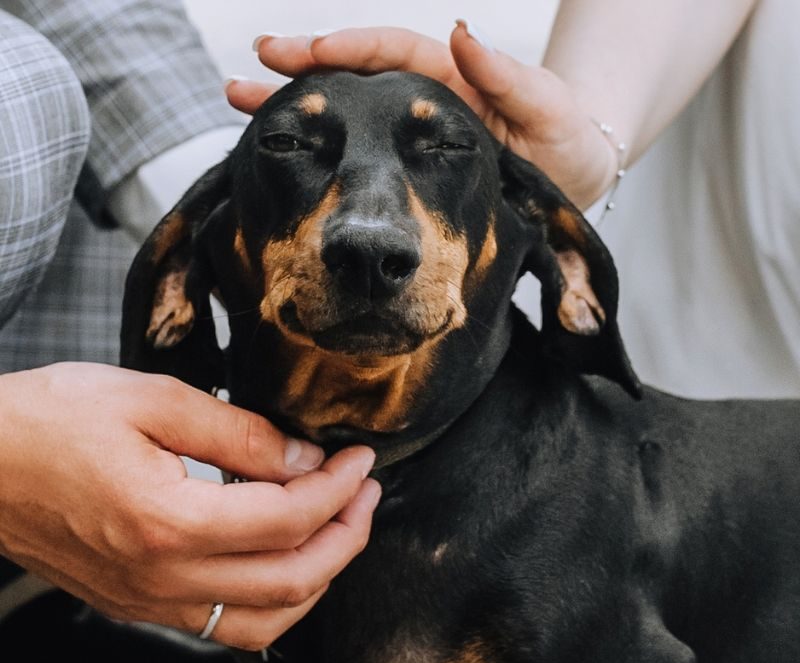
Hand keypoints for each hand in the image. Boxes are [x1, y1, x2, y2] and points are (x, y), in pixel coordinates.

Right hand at [0, 363, 379, 650]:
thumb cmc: (50, 420)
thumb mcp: (151, 400)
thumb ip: (238, 434)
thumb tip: (303, 460)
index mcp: (167, 520)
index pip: (289, 518)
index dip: (339, 487)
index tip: (361, 459)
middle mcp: (162, 577)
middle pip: (292, 578)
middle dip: (347, 533)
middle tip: (367, 491)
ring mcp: (149, 602)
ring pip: (267, 620)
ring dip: (320, 575)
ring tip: (342, 526)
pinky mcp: (139, 606)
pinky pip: (228, 626)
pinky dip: (276, 601)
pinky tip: (289, 562)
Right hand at [228, 22, 616, 208]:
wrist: (570, 183)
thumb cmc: (563, 138)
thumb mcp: (543, 105)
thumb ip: (503, 75)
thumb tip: (463, 32)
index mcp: (446, 78)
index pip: (387, 52)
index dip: (347, 49)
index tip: (307, 52)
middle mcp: (417, 103)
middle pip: (350, 79)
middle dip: (300, 73)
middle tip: (249, 71)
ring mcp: (408, 139)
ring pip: (345, 118)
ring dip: (294, 112)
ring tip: (241, 105)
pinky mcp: (407, 172)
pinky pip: (359, 157)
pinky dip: (321, 156)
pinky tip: (285, 158)